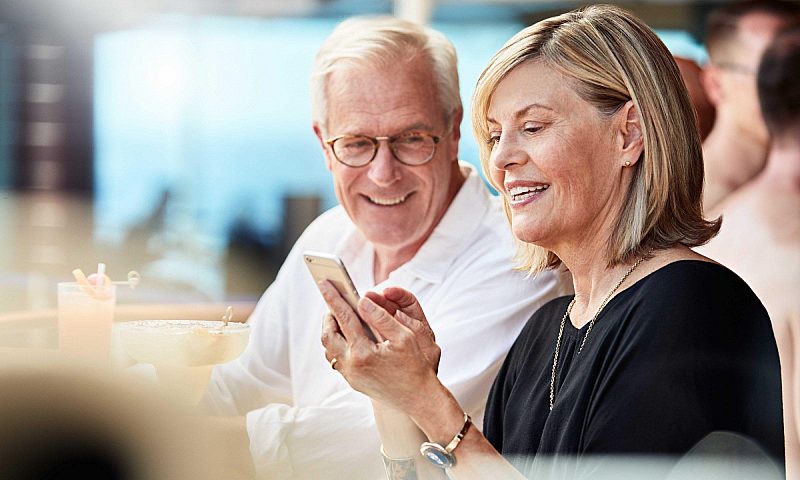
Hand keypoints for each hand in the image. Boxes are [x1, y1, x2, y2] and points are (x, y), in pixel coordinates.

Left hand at [318, 282, 442, 414]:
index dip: (333, 298)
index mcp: (363, 352)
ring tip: (340, 317)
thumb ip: (381, 316)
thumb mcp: (403, 336)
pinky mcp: (352, 381)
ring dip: (331, 331)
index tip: (324, 283)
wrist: (417, 399)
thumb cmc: (414, 366)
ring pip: (328, 349)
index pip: (344, 318)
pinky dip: (337, 344)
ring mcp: (350, 376)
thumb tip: (362, 300)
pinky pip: (336, 359)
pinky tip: (348, 336)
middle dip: (329, 315)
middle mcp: (352, 366)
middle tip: (335, 301)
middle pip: (328, 335)